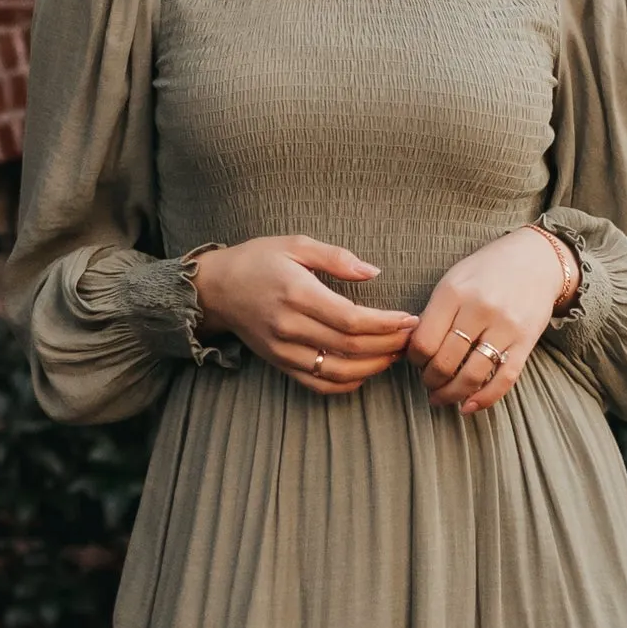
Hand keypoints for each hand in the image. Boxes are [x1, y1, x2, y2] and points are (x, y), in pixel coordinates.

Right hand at [191, 234, 414, 395]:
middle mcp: (289, 326)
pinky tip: (366, 371)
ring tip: (395, 354)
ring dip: (373, 367)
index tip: (409, 320)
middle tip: (411, 337)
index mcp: (297, 293)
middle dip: (388, 345)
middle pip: (350, 347)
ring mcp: (283, 350)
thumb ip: (336, 257)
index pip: (351, 319)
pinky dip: (346, 383)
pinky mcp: (279, 363)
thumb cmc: (257, 260)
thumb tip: (374, 272)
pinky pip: (317, 383)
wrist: (216, 289)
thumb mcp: (295, 244)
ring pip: (337, 371)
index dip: (386, 324)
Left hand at [412, 227, 572, 413]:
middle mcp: (480, 309)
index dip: (414, 360)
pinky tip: (469, 406)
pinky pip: (504, 379)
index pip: (423, 342)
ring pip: (472, 375)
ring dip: (452, 394)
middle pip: (445, 362)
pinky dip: (484, 399)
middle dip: (430, 380)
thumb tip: (413, 349)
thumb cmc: (487, 270)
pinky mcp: (526, 341)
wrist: (536, 258)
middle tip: (428, 383)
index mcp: (454, 292)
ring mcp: (505, 326)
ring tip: (443, 397)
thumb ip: (435, 312)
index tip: (416, 361)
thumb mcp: (454, 279)